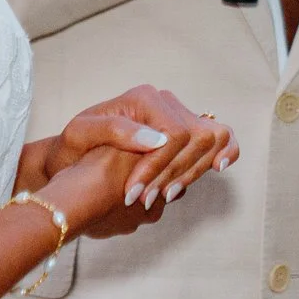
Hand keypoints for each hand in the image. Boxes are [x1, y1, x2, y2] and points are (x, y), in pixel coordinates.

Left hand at [21, 86, 236, 235]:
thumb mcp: (80, 135)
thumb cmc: (72, 146)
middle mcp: (164, 101)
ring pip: (211, 139)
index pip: (175, 133)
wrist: (72, 155)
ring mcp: (176, 115)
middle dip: (175, 173)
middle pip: (196, 137)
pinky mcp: (183, 133)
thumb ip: (115, 130)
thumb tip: (157, 139)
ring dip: (192, 172)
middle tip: (146, 200)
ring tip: (163, 196)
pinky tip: (217, 168)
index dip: (161, 166)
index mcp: (143, 98)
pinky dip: (226, 150)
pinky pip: (218, 137)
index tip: (136, 193)